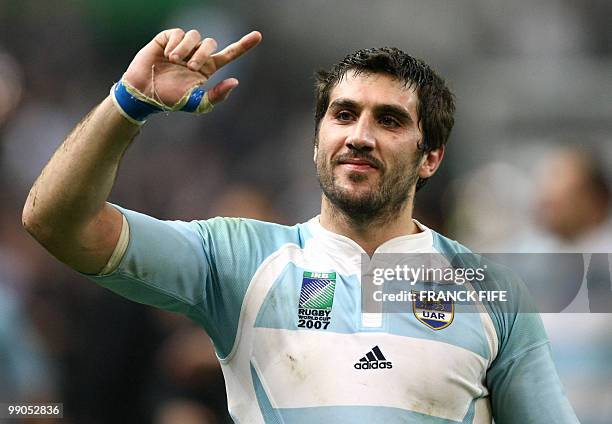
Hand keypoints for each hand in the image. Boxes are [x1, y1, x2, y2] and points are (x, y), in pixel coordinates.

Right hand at [123, 28, 261, 106]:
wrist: (144, 93)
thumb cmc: (169, 100)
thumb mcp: (196, 103)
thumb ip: (216, 96)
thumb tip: (235, 81)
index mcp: (206, 69)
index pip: (229, 54)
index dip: (243, 45)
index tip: (258, 36)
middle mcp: (196, 55)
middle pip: (211, 43)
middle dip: (203, 53)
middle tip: (190, 67)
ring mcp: (182, 46)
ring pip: (195, 36)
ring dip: (187, 49)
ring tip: (174, 61)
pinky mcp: (167, 39)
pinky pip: (178, 33)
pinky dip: (175, 43)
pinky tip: (167, 54)